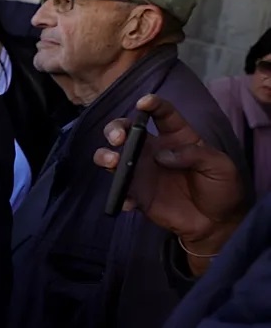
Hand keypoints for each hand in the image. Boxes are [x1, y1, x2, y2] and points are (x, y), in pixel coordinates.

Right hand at [94, 94, 245, 268]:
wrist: (217, 223)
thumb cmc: (222, 188)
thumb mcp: (219, 165)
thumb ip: (193, 154)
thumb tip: (161, 155)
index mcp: (176, 137)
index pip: (161, 114)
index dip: (152, 105)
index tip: (143, 103)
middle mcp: (154, 150)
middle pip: (126, 130)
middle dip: (116, 129)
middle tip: (118, 138)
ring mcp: (142, 172)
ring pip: (112, 157)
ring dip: (105, 156)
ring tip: (112, 163)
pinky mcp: (137, 194)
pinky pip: (120, 190)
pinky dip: (120, 194)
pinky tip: (130, 202)